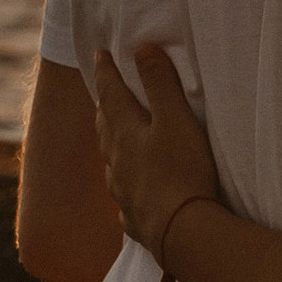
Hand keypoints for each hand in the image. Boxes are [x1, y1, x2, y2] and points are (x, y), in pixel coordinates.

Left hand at [91, 44, 223, 263]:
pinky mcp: (137, 222)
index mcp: (126, 134)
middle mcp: (118, 163)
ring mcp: (124, 195)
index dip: (106, 73)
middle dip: (105, 109)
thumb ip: (160, 83)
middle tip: (103, 97)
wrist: (182, 232)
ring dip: (111, 149)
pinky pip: (125, 203)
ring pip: (111, 165)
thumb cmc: (182, 171)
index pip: (112, 96)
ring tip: (113, 141)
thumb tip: (142, 49)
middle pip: (106, 130)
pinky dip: (126, 192)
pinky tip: (129, 198)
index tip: (99, 55)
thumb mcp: (176, 119)